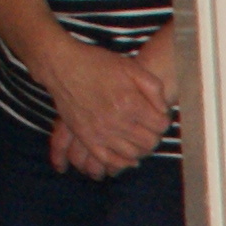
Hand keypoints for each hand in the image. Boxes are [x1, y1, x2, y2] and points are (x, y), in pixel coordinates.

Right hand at [41, 37, 171, 175]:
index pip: (160, 126)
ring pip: (132, 154)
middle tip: (150, 129)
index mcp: (130, 103)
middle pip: (149, 142)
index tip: (159, 116)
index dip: (163, 121)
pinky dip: (122, 162)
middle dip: (154, 135)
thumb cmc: (98, 63)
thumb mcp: (131, 67)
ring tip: (139, 138)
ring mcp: (100, 132)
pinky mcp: (86, 137)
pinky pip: (109, 159)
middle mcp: (116, 121)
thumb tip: (163, 110)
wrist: (62, 65)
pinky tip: (129, 157)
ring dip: (140, 149)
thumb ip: (153, 88)